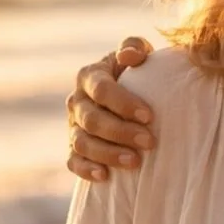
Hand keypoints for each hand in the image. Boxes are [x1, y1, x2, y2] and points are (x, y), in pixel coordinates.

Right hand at [66, 36, 155, 180]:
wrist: (129, 94)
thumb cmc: (138, 72)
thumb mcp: (138, 54)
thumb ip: (134, 47)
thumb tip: (129, 56)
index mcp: (89, 76)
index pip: (102, 90)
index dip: (124, 104)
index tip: (150, 116)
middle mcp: (77, 101)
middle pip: (93, 120)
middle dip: (121, 132)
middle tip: (150, 142)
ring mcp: (73, 126)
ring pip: (82, 143)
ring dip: (108, 153)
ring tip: (135, 162)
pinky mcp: (74, 148)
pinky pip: (73, 161)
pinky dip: (86, 169)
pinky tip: (105, 176)